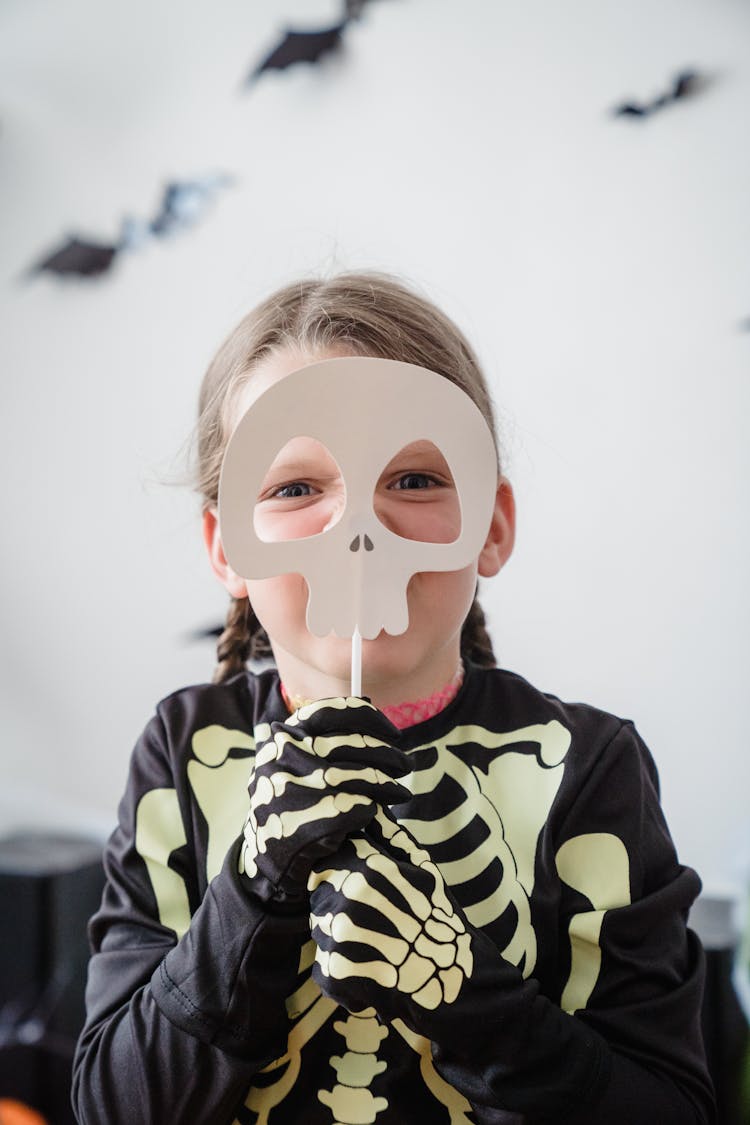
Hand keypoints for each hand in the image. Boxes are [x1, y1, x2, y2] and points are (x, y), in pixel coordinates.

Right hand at [240, 697, 410, 903]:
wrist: (266, 861)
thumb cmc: (293, 803)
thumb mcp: (296, 762)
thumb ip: (323, 735)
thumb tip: (367, 700)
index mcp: (283, 736)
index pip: (332, 712)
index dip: (369, 719)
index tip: (393, 733)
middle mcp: (284, 757)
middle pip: (352, 745)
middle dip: (388, 755)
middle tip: (406, 766)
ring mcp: (294, 788)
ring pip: (359, 778)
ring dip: (388, 786)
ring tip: (402, 793)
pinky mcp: (307, 821)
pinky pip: (357, 809)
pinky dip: (371, 812)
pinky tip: (376, 816)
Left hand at [308, 807, 476, 1024]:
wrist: (455, 983)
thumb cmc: (440, 921)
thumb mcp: (422, 868)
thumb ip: (389, 835)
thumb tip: (370, 802)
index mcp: (370, 867)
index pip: (329, 857)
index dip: (340, 871)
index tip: (361, 889)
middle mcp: (351, 895)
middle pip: (321, 892)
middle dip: (338, 905)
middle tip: (376, 925)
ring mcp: (341, 934)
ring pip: (321, 928)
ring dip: (341, 940)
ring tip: (378, 948)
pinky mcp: (336, 971)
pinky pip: (324, 966)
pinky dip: (344, 974)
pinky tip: (373, 974)